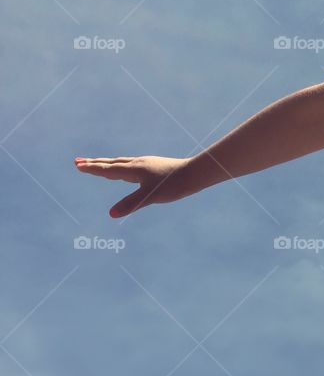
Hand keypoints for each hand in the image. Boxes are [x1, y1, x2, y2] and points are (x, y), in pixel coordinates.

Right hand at [74, 155, 195, 217]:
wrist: (195, 173)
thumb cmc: (174, 185)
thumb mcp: (151, 196)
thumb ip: (131, 204)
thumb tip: (111, 214)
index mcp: (134, 170)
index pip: (108, 170)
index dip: (92, 168)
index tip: (77, 165)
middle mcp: (138, 163)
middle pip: (112, 163)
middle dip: (95, 163)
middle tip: (78, 162)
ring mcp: (146, 163)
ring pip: (122, 162)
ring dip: (107, 163)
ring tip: (97, 164)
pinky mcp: (154, 166)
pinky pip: (131, 164)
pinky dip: (120, 165)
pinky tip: (126, 169)